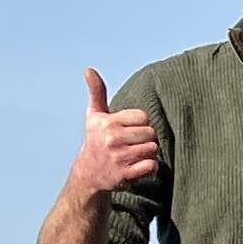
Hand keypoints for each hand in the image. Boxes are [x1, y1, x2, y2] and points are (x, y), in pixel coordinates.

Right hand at [70, 68, 158, 195]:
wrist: (89, 174)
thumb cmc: (96, 140)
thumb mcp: (94, 115)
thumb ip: (97, 92)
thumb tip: (89, 69)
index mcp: (108, 122)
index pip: (143, 117)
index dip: (141, 123)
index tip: (130, 129)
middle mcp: (112, 139)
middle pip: (151, 133)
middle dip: (146, 138)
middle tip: (134, 143)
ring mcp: (119, 157)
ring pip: (153, 149)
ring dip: (149, 153)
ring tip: (136, 154)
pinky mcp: (125, 174)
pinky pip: (152, 165)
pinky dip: (150, 167)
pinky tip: (138, 166)